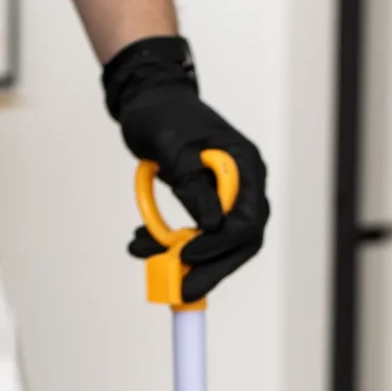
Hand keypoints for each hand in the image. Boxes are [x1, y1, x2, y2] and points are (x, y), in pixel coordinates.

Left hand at [103, 36, 267, 300]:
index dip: (221, 244)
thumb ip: (192, 183)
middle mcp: (243, 183)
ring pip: (218, 243)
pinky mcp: (206, 202)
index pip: (248, 219)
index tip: (187, 257)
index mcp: (244, 165)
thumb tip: (212, 223)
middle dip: (209, 267)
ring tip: (143, 253)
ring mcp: (226, 195)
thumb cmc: (162, 113)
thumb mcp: (172, 145)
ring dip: (184, 259)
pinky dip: (170, 245)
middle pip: (239, 241)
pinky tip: (142, 243)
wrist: (148, 100)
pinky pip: (198, 234)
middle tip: (181, 290)